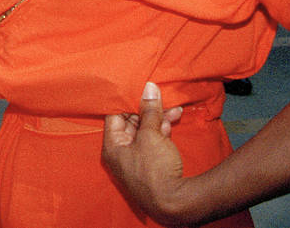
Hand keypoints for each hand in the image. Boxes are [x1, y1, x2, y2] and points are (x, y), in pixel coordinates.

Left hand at [102, 82, 191, 225]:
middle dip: (148, 110)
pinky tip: (174, 121)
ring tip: (174, 110)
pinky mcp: (151, 164)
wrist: (176, 202)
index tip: (139, 89)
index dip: (127, 101)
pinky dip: (162, 131)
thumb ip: (149, 110)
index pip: (114, 115)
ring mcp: (136, 159)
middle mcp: (121, 153)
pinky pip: (154, 142)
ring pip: (145, 131)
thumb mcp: (151, 134)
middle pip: (131, 122)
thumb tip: (149, 87)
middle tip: (161, 98)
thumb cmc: (155, 168)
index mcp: (112, 146)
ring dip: (159, 119)